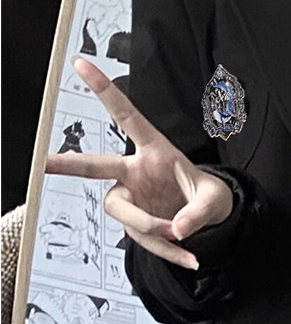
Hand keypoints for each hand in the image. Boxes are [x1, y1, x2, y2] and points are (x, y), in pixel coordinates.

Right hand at [45, 57, 233, 270]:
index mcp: (155, 151)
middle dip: (69, 165)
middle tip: (42, 162)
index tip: (82, 65)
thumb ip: (199, 213)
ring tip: (182, 237)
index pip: (128, 118)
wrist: (211, 222)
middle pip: (97, 167)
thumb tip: (177, 229)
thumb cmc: (209, 198)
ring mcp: (132, 198)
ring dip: (151, 227)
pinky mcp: (135, 223)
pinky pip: (144, 239)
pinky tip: (190, 258)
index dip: (106, 92)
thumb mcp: (215, 200)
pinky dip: (168, 252)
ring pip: (125, 214)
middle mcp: (135, 172)